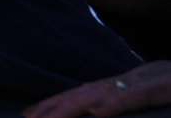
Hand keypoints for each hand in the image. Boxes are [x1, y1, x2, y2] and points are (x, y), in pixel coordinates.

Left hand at [24, 62, 170, 117]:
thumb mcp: (159, 93)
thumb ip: (132, 99)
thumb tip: (102, 112)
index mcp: (132, 81)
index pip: (87, 92)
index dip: (58, 102)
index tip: (32, 113)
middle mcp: (134, 77)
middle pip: (86, 92)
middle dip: (54, 106)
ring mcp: (150, 81)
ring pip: (104, 93)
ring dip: (73, 107)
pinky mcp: (166, 88)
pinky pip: (137, 96)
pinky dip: (115, 103)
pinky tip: (98, 112)